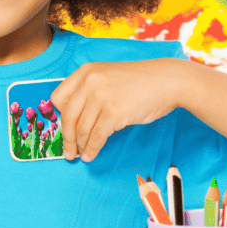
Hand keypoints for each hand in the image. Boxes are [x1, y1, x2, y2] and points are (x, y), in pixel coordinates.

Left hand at [51, 59, 181, 161]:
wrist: (167, 81)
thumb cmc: (140, 82)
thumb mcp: (107, 77)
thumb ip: (90, 91)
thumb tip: (76, 120)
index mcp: (85, 72)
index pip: (59, 97)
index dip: (60, 116)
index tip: (64, 129)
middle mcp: (89, 82)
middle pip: (68, 116)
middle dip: (66, 138)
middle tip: (67, 151)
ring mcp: (101, 97)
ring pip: (82, 129)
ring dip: (80, 146)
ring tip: (82, 155)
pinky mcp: (114, 112)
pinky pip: (97, 136)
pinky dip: (92, 149)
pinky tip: (91, 154)